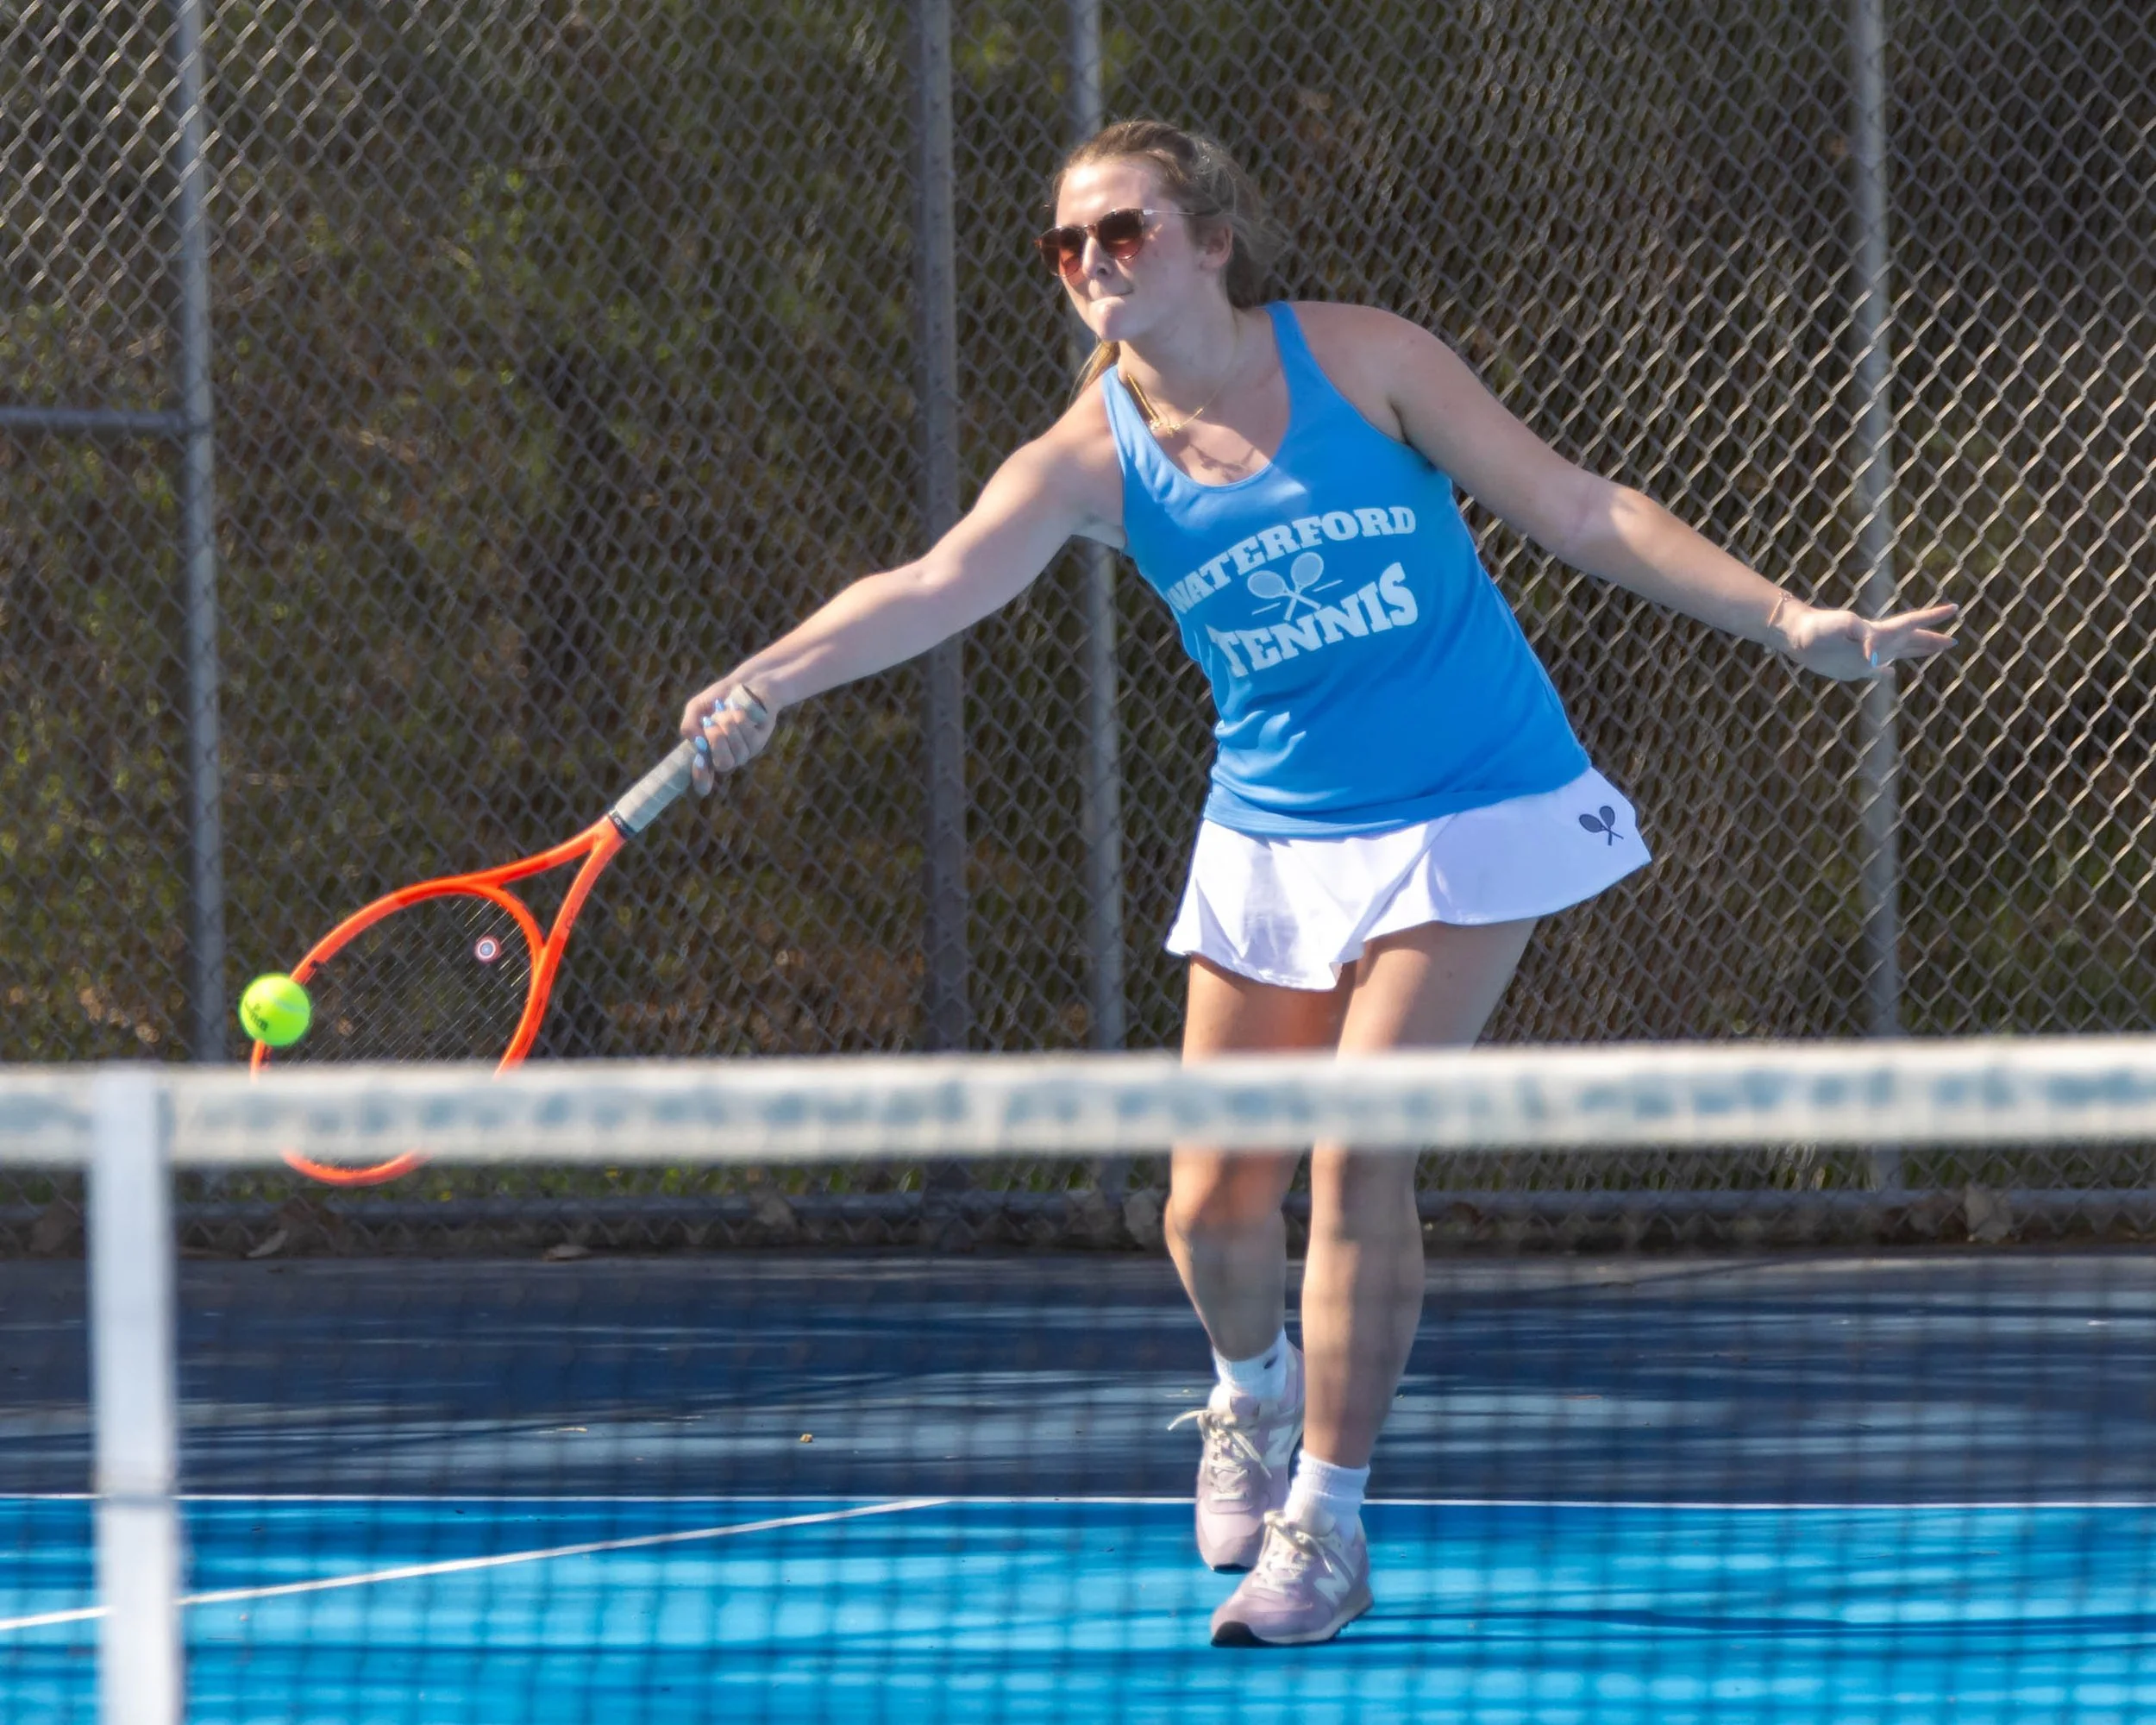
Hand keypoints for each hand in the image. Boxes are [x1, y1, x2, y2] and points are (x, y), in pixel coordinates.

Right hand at [679, 681, 777, 794]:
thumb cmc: (719, 698)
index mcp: (707, 754)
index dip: (701, 778)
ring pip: (738, 751)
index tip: (698, 761)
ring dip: (728, 725)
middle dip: (716, 742)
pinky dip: (739, 720)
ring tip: (724, 709)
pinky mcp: (758, 742)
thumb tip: (696, 742)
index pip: (703, 782)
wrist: (745, 682)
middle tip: (710, 723)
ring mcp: (744, 752)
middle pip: (723, 765)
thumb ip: (689, 725)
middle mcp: (726, 757)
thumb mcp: (696, 708)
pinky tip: (737, 709)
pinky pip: (749, 738)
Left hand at [1776, 600, 1959, 680]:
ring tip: (1934, 650)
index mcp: (1879, 631)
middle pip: (1912, 640)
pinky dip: (1884, 672)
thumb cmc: (1818, 627)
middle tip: (1954, 640)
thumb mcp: (1843, 626)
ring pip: (1899, 653)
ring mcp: (1867, 655)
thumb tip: (1877, 660)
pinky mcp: (1853, 667)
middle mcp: (1878, 643)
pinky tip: (1889, 672)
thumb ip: (1864, 637)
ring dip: (1917, 652)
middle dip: (1932, 640)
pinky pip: (1875, 670)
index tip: (1954, 608)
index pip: (1912, 623)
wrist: (1796, 635)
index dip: (1933, 618)